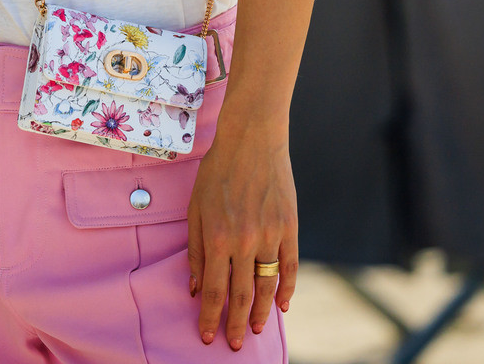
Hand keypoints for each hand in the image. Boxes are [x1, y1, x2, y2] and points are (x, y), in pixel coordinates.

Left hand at [186, 123, 297, 349]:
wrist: (251, 141)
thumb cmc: (217, 173)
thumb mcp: (195, 208)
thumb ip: (194, 249)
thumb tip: (193, 287)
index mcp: (217, 237)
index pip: (212, 289)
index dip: (210, 316)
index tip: (207, 336)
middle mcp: (244, 241)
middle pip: (241, 295)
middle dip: (236, 324)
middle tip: (234, 344)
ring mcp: (270, 235)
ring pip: (267, 286)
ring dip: (261, 312)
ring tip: (255, 329)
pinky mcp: (289, 228)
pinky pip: (290, 267)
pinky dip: (287, 289)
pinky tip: (282, 306)